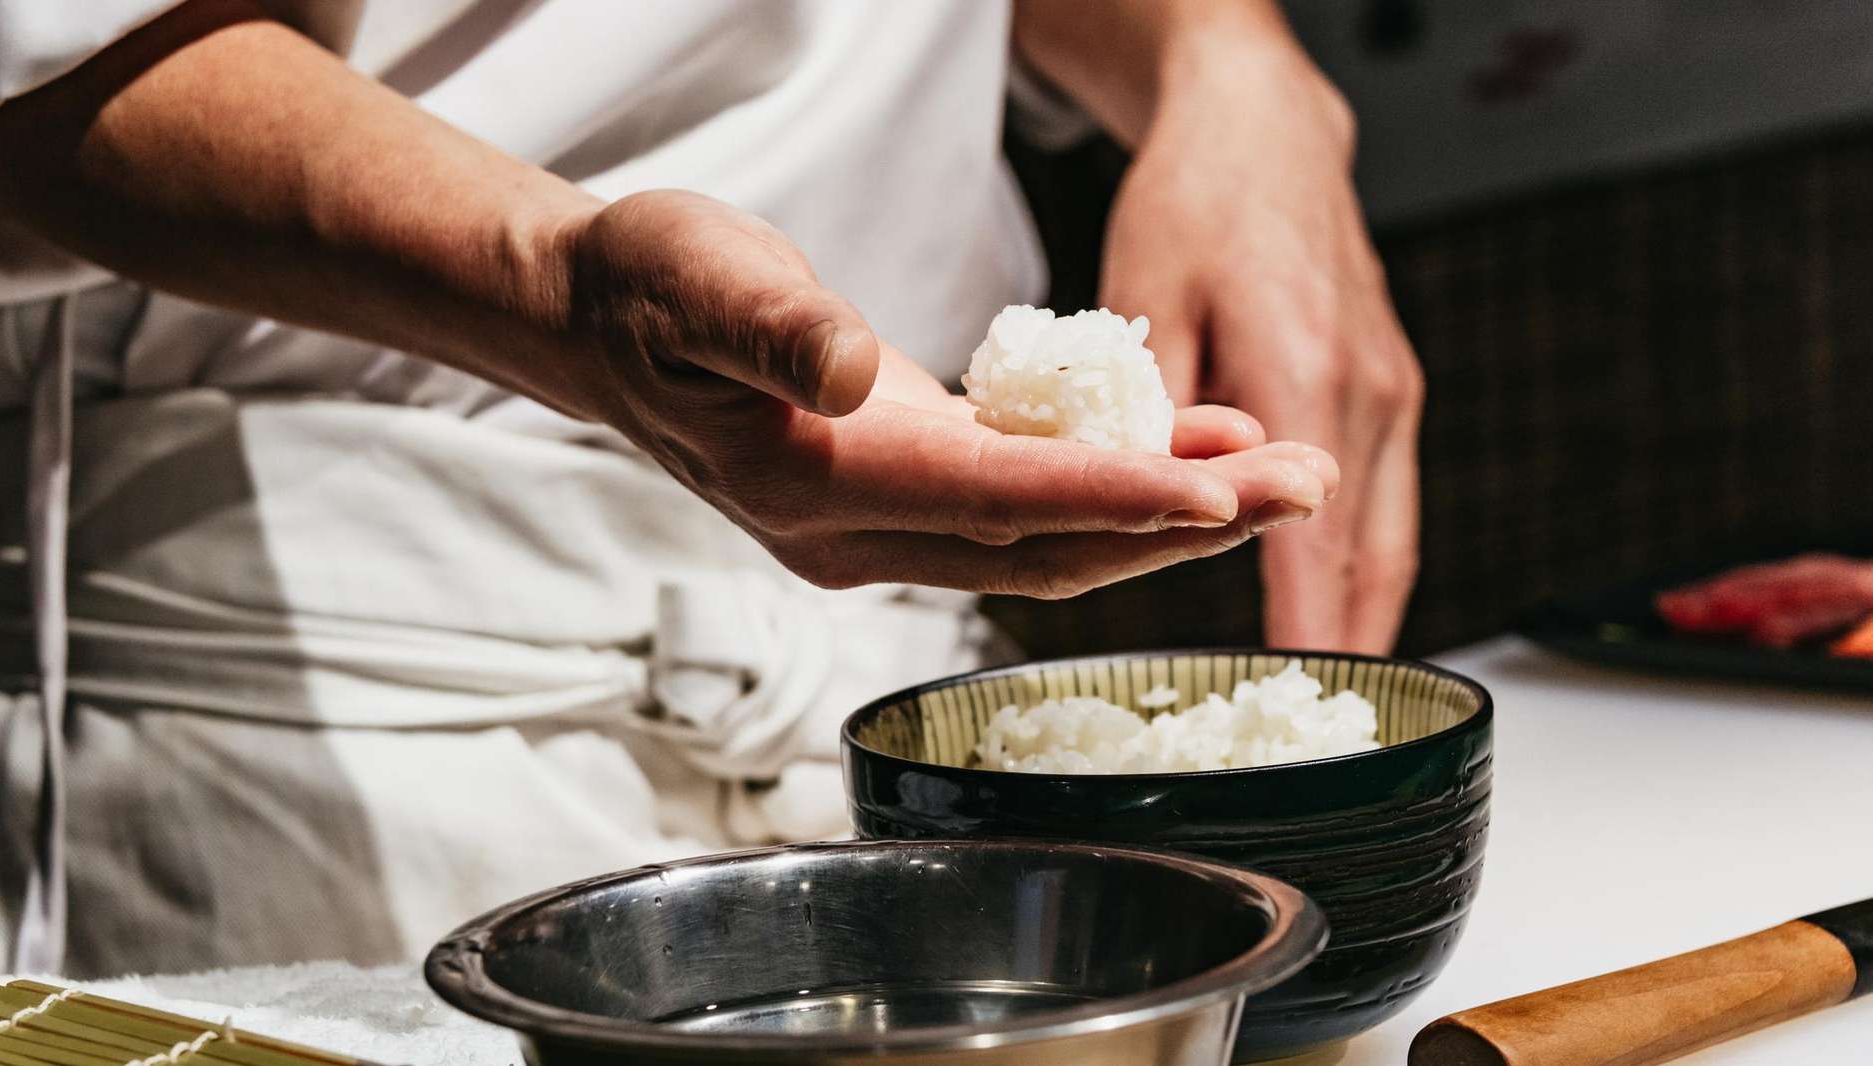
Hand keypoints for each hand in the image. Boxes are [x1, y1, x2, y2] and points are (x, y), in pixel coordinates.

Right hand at [562, 190, 1339, 596]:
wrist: (603, 327)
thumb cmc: (645, 293)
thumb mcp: (693, 279)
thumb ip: (773, 330)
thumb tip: (853, 375)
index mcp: (816, 484)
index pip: (989, 500)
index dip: (1105, 498)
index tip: (1215, 494)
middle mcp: (862, 529)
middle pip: (1048, 546)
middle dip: (1182, 527)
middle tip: (1305, 491)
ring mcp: (889, 519)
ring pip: (1053, 538)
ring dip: (1170, 515)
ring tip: (1283, 474)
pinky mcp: (911, 488)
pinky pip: (1031, 505)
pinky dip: (1116, 483)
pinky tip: (1191, 446)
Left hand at [1097, 21, 1422, 649]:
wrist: (1266, 134)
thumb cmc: (1198, 203)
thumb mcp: (1144, 296)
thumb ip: (1147, 408)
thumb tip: (1132, 492)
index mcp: (1301, 371)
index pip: (1307, 532)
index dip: (1301, 619)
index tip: (1288, 683)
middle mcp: (1365, 391)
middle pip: (1367, 553)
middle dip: (1345, 642)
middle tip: (1314, 723)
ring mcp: (1392, 391)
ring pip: (1389, 533)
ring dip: (1367, 612)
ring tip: (1333, 688)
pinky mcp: (1392, 386)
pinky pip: (1391, 497)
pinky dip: (1369, 560)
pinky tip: (1343, 601)